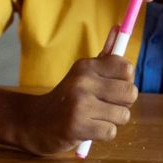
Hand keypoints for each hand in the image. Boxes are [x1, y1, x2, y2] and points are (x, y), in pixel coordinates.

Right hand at [19, 29, 137, 155]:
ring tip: (95, 117)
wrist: (32, 123)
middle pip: (131, 92)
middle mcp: (83, 82)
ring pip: (123, 114)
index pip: (126, 68)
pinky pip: (111, 132)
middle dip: (123, 103)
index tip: (113, 87)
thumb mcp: (83, 74)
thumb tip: (119, 28)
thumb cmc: (67, 97)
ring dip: (112, 120)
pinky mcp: (76, 127)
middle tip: (105, 105)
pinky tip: (88, 129)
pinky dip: (103, 134)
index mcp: (86, 66)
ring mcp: (79, 105)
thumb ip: (104, 57)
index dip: (125, 81)